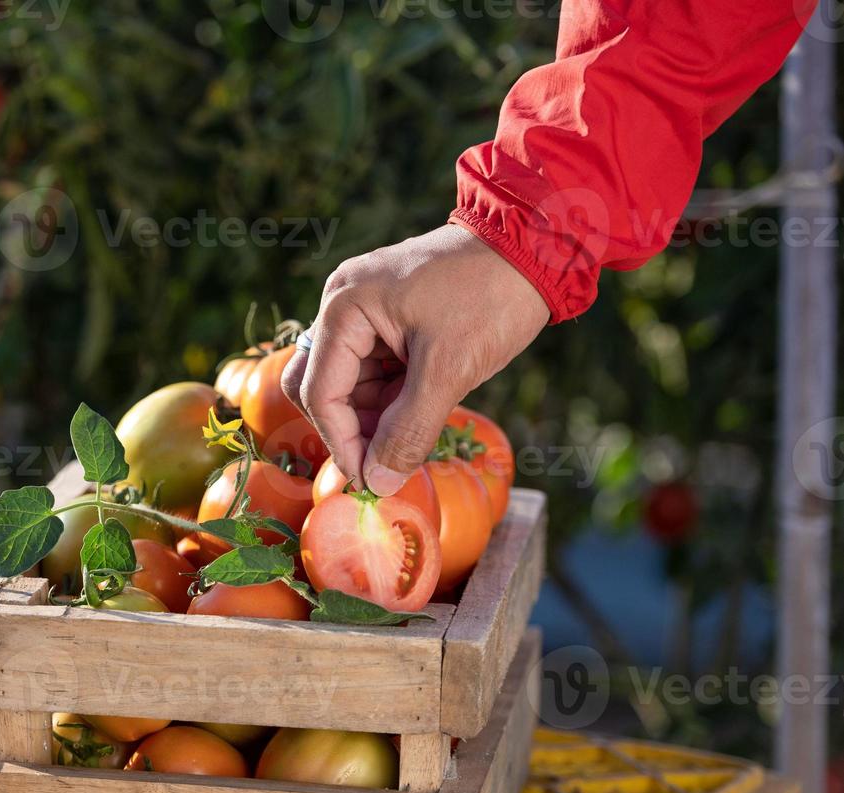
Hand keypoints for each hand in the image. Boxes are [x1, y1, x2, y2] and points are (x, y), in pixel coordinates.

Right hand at [283, 224, 548, 495]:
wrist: (537, 244)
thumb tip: (379, 484)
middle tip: (386, 463)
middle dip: (350, 429)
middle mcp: (342, 305)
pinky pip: (372, 370)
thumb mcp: (450, 370)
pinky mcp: (387, 318)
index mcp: (345, 308)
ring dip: (374, 417)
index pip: (320, 392)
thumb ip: (408, 430)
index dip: (342, 443)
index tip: (372, 481)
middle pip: (320, 387)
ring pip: (348, 384)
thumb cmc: (492, 297)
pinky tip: (419, 411)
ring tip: (415, 434)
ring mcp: (363, 310)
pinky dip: (390, 399)